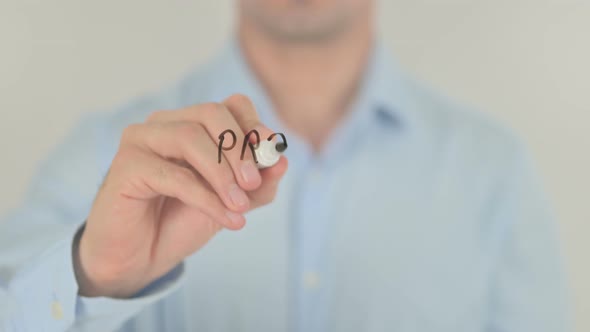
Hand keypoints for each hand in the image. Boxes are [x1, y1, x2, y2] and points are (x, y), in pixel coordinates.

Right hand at [74, 94, 287, 297]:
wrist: (140, 257)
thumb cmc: (181, 221)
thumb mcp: (231, 201)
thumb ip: (258, 184)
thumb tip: (283, 161)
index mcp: (192, 123)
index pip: (230, 106)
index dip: (254, 126)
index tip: (272, 152)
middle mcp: (165, 123)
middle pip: (211, 113)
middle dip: (239, 148)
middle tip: (253, 183)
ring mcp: (141, 139)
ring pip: (190, 138)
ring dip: (223, 175)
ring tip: (240, 206)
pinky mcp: (126, 165)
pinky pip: (174, 175)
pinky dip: (207, 198)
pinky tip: (227, 219)